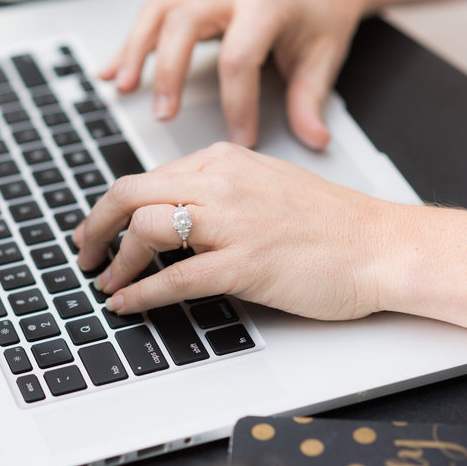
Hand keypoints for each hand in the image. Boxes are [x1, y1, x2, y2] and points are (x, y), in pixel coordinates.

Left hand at [74, 142, 401, 319]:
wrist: (381, 245)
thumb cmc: (328, 223)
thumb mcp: (263, 187)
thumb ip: (215, 193)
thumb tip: (166, 214)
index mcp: (223, 161)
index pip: (146, 178)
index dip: (111, 207)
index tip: (98, 229)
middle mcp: (222, 182)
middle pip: (130, 193)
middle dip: (95, 226)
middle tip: (84, 253)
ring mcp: (233, 221)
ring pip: (146, 228)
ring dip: (115, 260)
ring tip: (106, 282)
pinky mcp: (246, 262)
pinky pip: (176, 276)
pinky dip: (141, 293)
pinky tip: (127, 304)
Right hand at [100, 0, 367, 148]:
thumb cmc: (318, 18)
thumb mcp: (323, 59)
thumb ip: (311, 102)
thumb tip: (312, 139)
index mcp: (267, 6)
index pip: (240, 56)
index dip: (238, 102)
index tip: (242, 137)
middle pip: (183, 24)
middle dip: (169, 71)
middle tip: (165, 114)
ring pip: (158, 14)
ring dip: (135, 52)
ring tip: (122, 88)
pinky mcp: (195, 4)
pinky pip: (153, 17)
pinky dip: (130, 45)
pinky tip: (112, 72)